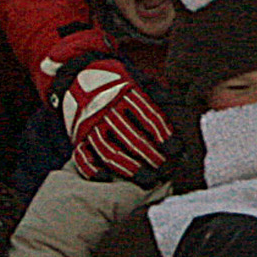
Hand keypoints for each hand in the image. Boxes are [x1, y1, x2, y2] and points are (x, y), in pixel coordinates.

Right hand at [58, 58, 170, 181]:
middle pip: (132, 138)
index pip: (149, 117)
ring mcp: (90, 124)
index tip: (177, 150)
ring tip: (148, 180)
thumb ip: (158, 93)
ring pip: (109, 151)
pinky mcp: (78, 136)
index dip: (164, 135)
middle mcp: (107, 110)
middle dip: (152, 157)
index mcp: (126, 94)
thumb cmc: (118, 82)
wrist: (77, 75)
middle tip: (167, 170)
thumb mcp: (139, 78)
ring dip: (129, 168)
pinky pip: (82, 156)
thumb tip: (178, 106)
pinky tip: (108, 179)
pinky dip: (92, 170)